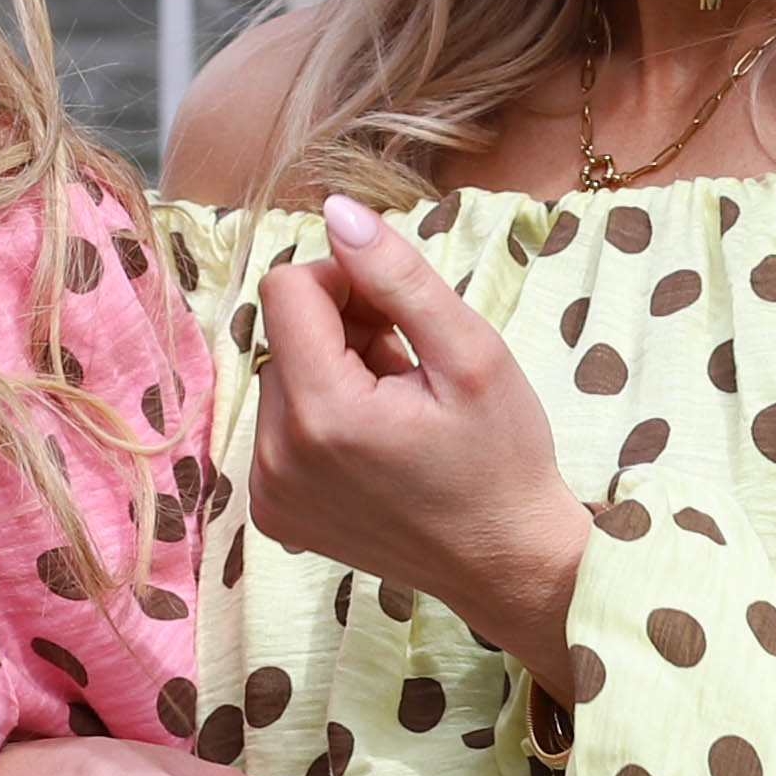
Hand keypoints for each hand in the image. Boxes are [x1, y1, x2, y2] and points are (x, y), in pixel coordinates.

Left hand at [250, 196, 590, 682]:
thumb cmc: (503, 457)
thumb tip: (336, 212)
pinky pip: (279, 427)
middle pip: (282, 335)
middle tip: (410, 367)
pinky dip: (322, 418)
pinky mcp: (272, 513)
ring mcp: (269, 493)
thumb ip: (398, 277)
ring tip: (398, 407)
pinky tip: (376, 442)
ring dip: (333, 373)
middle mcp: (277, 458)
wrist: (507, 563)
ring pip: (281, 377)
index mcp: (324, 414)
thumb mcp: (471, 353)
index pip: (287, 289)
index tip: (397, 315)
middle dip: (342, 332)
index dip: (345, 282)